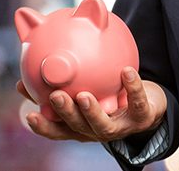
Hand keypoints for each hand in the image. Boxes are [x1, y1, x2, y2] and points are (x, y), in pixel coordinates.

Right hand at [17, 66, 166, 142]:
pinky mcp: (141, 118)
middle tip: (56, 96)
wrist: (148, 104)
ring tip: (84, 95)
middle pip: (77, 127)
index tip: (30, 114)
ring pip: (103, 124)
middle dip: (65, 113)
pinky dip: (132, 87)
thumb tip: (38, 48)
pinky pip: (137, 102)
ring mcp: (119, 127)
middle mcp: (96, 130)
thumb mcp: (88, 85)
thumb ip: (68, 74)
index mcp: (80, 124)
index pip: (57, 129)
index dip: (43, 126)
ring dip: (91, 111)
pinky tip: (126, 71)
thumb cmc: (110, 93)